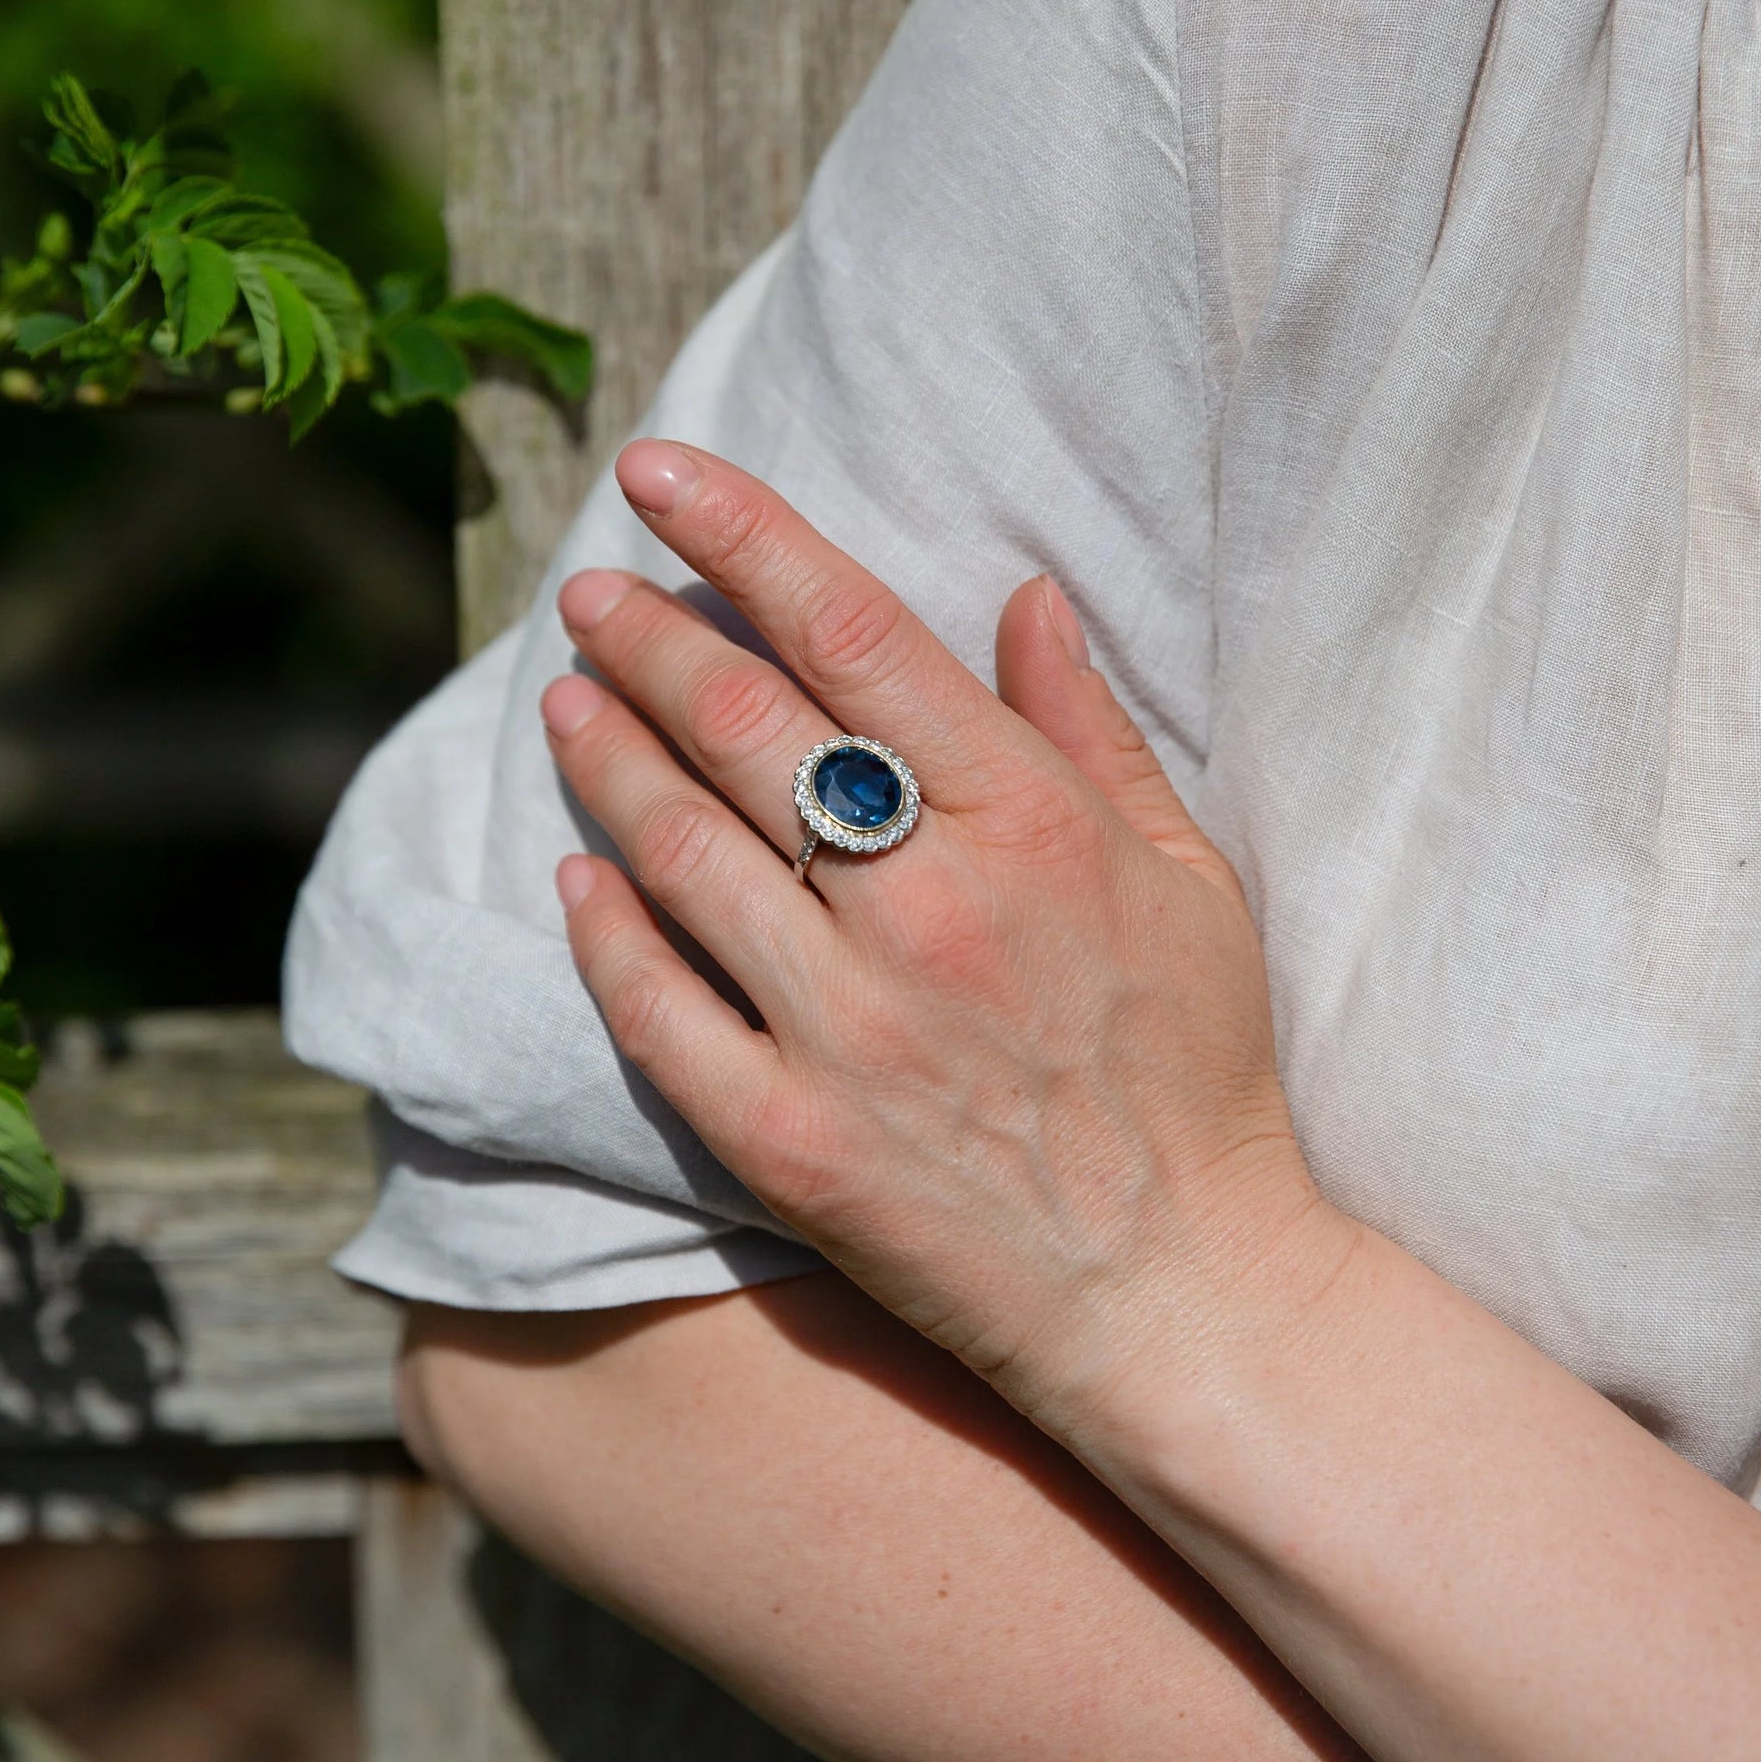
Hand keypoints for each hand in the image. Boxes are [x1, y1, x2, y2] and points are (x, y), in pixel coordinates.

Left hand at [542, 440, 1354, 1431]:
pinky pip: (657, 1010)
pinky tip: (573, 874)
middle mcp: (929, 910)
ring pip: (681, 850)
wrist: (1181, 1290)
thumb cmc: (1194, 1072)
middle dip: (648, 634)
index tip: (661, 472)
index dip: (742, 531)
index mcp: (1032, 825)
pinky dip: (603, 931)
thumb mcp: (1186, 880)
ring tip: (566, 698)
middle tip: (590, 591)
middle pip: (744, 723)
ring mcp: (847, 1030)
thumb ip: (1095, 731)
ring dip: (606, 757)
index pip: (853, 631)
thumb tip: (1028, 591)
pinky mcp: (788, 1140)